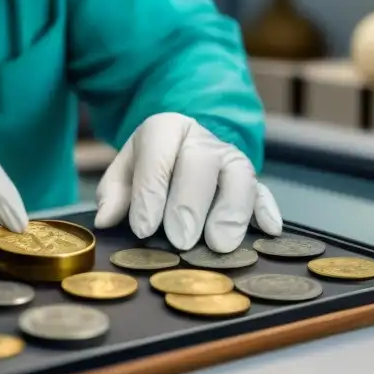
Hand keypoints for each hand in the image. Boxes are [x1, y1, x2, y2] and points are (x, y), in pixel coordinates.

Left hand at [94, 112, 282, 251]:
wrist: (184, 146)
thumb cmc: (150, 164)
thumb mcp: (125, 170)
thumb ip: (114, 193)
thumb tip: (105, 218)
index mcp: (166, 129)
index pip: (158, 156)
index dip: (151, 193)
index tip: (143, 229)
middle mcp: (203, 140)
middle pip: (201, 163)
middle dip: (190, 204)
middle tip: (180, 240)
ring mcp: (231, 159)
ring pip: (240, 176)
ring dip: (231, 211)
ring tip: (219, 244)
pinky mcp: (253, 181)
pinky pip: (265, 191)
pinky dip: (267, 210)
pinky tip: (268, 230)